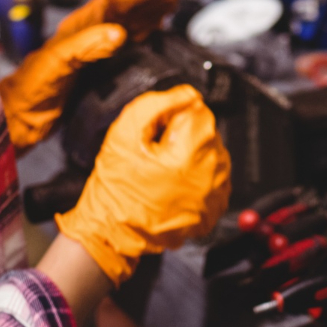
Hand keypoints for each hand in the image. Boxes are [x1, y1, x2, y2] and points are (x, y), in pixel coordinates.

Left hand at [0, 0, 179, 148]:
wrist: (18, 117)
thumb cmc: (31, 88)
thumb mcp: (56, 64)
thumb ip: (86, 47)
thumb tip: (120, 34)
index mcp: (78, 28)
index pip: (112, 2)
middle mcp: (88, 34)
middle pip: (123, 9)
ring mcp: (94, 51)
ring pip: (127, 23)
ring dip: (149, 12)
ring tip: (169, 3)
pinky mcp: (98, 69)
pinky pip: (126, 44)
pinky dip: (143, 34)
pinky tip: (154, 31)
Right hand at [55, 85, 230, 284]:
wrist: (111, 232)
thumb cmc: (115, 185)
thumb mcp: (124, 132)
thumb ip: (157, 104)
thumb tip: (187, 94)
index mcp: (191, 154)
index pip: (199, 111)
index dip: (173, 115)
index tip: (156, 131)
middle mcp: (211, 175)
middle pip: (207, 132)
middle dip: (184, 135)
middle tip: (156, 152)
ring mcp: (215, 196)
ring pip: (213, 154)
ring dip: (192, 154)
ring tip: (164, 169)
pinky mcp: (213, 211)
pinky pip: (215, 178)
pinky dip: (199, 175)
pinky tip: (176, 182)